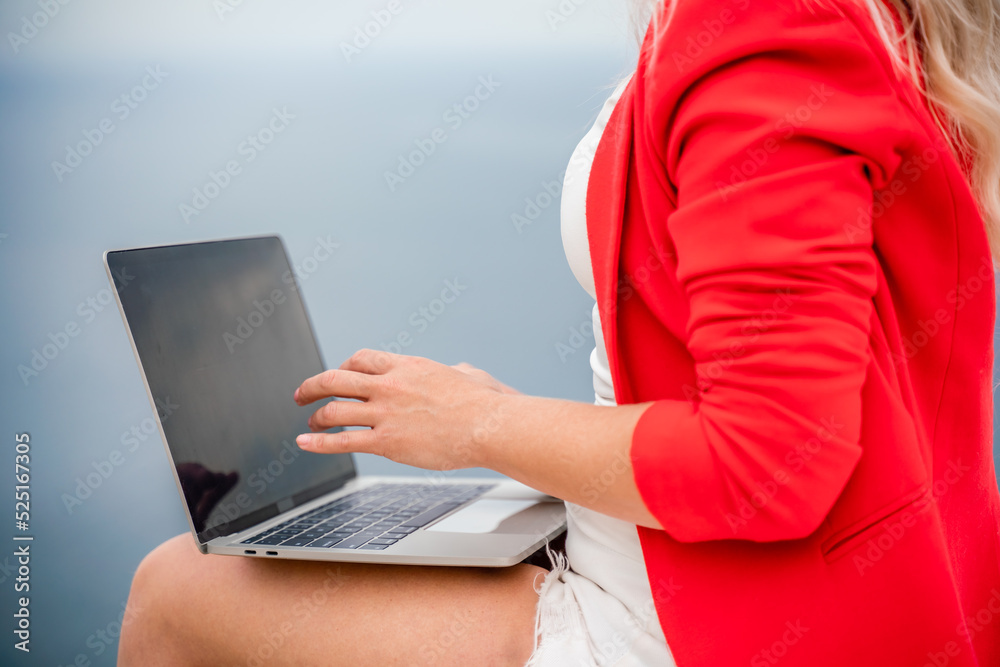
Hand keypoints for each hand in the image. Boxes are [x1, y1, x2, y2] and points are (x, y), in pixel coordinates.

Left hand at [293, 349, 515, 470]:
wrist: (487, 425)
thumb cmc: (483, 403)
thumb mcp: (467, 374)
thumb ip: (457, 370)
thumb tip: (461, 370)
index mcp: (406, 366)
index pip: (360, 359)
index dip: (342, 367)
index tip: (337, 377)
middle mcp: (390, 386)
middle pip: (336, 379)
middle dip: (313, 386)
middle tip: (302, 394)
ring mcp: (385, 413)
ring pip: (334, 410)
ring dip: (316, 417)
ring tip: (310, 425)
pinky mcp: (386, 441)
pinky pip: (342, 440)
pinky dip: (318, 443)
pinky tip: (305, 444)